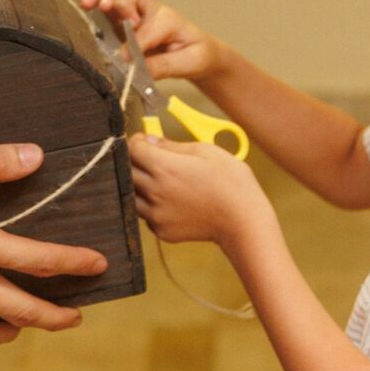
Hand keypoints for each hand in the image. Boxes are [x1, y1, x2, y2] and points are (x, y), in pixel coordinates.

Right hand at [81, 0, 223, 82]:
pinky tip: (86, 5)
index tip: (129, 60)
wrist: (198, 51)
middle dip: (123, 1)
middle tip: (124, 22)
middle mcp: (150, 10)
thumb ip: (162, 66)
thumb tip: (135, 69)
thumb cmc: (195, 54)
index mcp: (169, 20)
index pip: (149, 27)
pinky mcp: (122, 19)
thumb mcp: (188, 63)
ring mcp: (135, 12)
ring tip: (97, 6)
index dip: (137, 43)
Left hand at [129, 135, 275, 250]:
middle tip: (150, 158)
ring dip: (139, 184)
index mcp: (164, 168)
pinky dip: (151, 205)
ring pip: (131, 194)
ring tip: (160, 180)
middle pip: (126, 171)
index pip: (132, 149)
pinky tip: (170, 199)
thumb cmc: (230, 183)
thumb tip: (151, 140)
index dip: (136, 141)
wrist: (242, 221)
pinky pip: (145, 214)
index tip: (145, 140)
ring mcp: (156, 215)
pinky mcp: (161, 230)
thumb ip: (172, 145)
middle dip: (134, 161)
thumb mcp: (205, 151)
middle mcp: (155, 192)